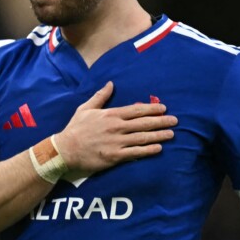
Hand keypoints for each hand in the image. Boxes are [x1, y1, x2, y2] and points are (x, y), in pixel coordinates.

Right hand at [54, 81, 176, 173]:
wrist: (65, 150)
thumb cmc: (75, 129)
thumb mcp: (85, 108)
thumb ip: (100, 96)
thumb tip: (110, 84)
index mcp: (110, 115)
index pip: (136, 110)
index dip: (152, 109)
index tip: (163, 108)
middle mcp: (116, 128)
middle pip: (144, 123)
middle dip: (161, 121)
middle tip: (175, 120)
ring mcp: (117, 143)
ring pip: (142, 138)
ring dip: (159, 135)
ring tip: (171, 134)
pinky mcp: (115, 156)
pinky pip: (135, 153)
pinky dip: (148, 150)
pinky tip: (159, 148)